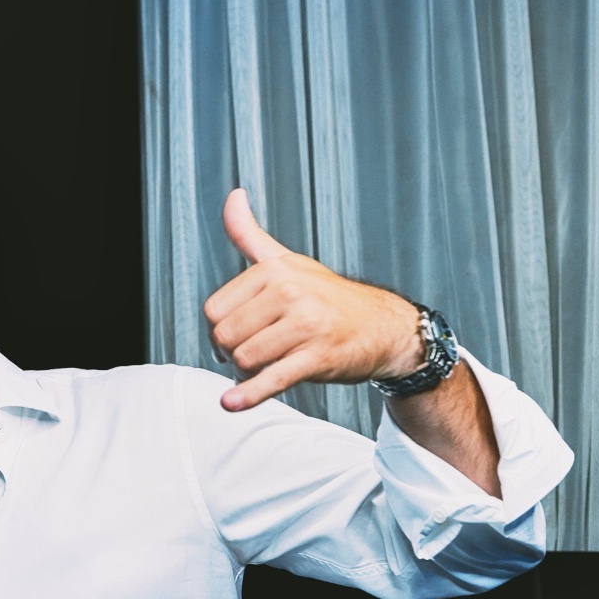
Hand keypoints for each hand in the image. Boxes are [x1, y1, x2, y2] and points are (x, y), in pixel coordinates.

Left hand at [204, 189, 424, 410]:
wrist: (383, 326)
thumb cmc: (328, 296)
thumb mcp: (286, 260)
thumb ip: (250, 234)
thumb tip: (233, 196)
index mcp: (274, 270)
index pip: (215, 310)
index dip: (218, 330)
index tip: (235, 336)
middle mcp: (289, 292)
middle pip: (226, 336)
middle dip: (232, 352)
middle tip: (254, 354)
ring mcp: (305, 324)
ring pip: (245, 359)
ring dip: (247, 373)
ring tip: (268, 365)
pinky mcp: (318, 356)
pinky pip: (273, 379)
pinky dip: (249, 394)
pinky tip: (232, 402)